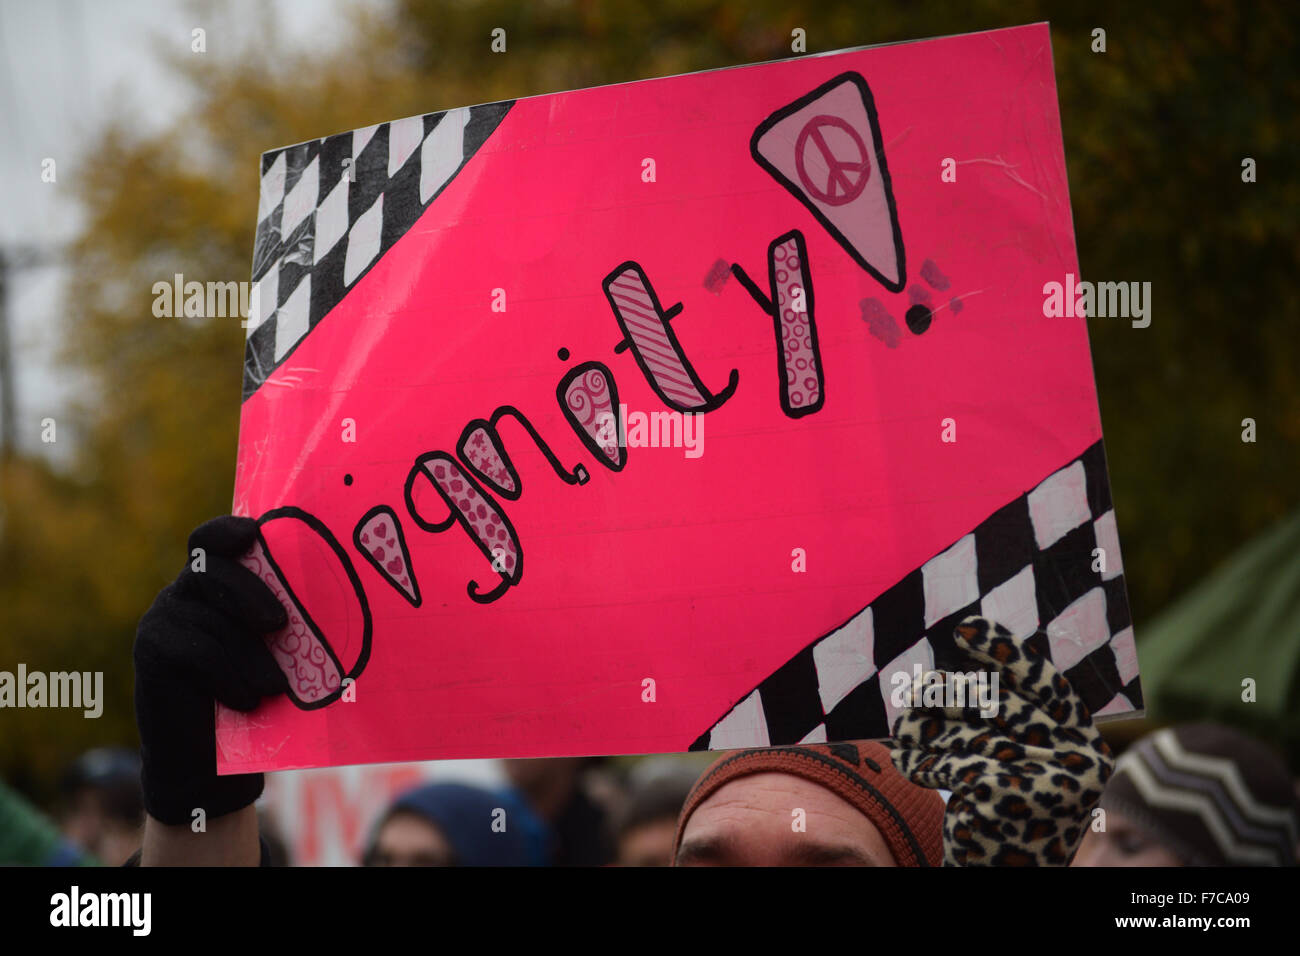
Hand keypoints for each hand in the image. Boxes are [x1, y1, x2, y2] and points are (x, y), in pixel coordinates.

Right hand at [134, 516, 288, 826]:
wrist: (208, 761)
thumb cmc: (257, 695)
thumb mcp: (278, 650)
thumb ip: (289, 618)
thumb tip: (351, 600)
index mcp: (217, 582)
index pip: (212, 539)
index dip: (228, 530)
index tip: (254, 533)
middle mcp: (184, 593)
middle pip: (211, 569)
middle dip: (250, 592)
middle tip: (280, 624)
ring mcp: (162, 619)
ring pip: (210, 619)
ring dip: (248, 654)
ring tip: (274, 687)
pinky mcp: (151, 651)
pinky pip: (196, 651)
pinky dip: (228, 676)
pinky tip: (247, 701)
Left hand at [889, 616, 1114, 865]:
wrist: (1007, 876)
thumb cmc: (1008, 811)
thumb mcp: (1024, 762)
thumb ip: (1011, 720)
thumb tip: (961, 663)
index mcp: (1085, 744)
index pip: (1047, 684)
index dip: (1006, 651)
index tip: (965, 628)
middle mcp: (1076, 760)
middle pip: (997, 701)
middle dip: (948, 693)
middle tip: (920, 689)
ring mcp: (1045, 781)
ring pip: (968, 730)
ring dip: (928, 726)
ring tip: (909, 728)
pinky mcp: (1006, 800)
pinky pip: (949, 761)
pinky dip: (923, 761)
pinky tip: (911, 765)